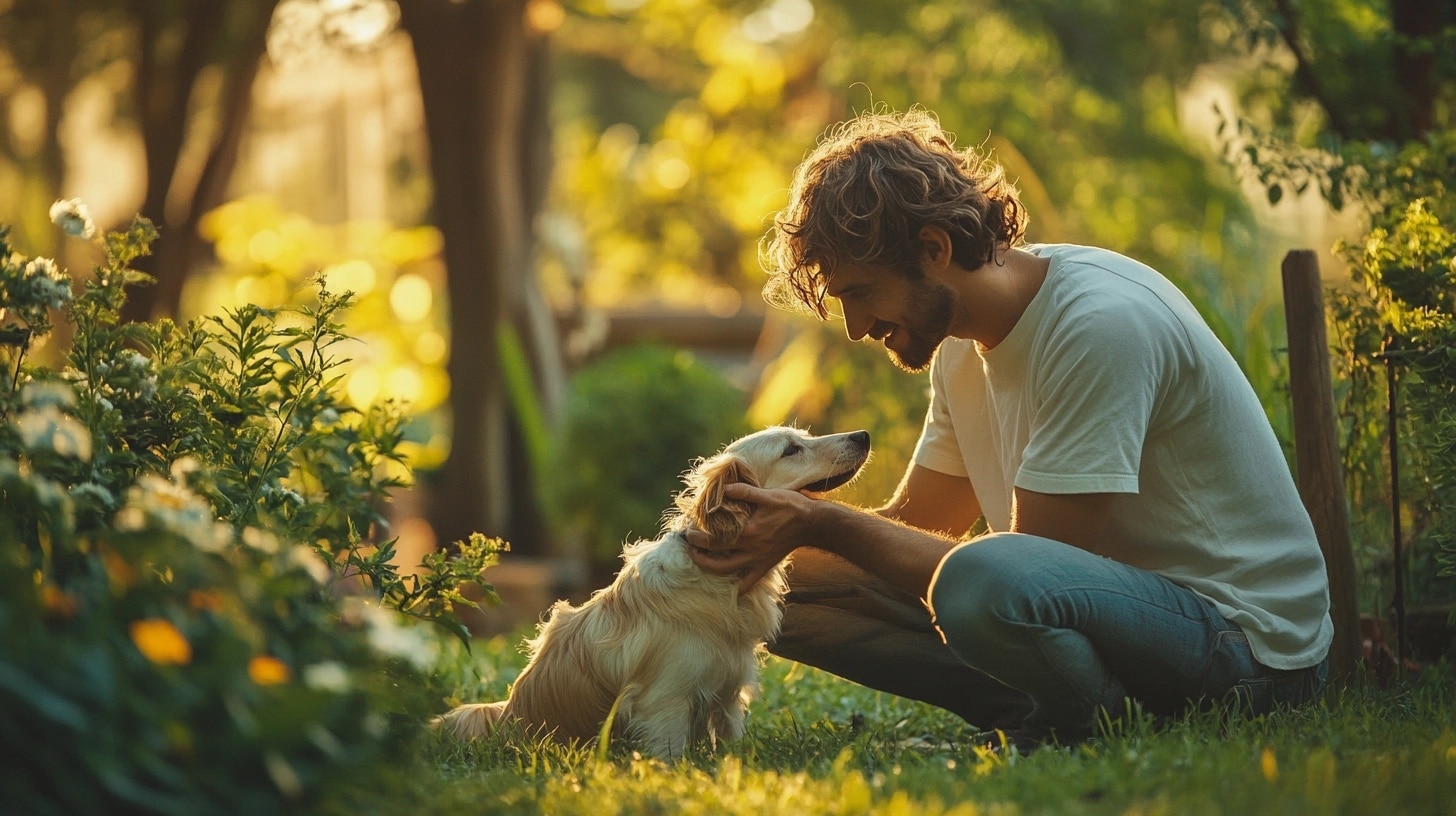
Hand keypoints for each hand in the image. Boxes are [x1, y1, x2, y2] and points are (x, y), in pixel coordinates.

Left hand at [685, 482, 820, 592]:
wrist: (813, 524)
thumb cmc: (791, 507)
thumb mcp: (768, 495)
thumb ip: (745, 492)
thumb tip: (725, 488)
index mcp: (748, 532)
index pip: (715, 538)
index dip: (697, 537)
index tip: (688, 532)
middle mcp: (750, 549)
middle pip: (716, 558)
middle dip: (698, 553)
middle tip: (689, 545)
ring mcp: (757, 560)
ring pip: (728, 572)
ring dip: (710, 569)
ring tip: (699, 561)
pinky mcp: (766, 566)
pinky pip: (749, 583)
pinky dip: (738, 589)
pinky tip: (730, 590)